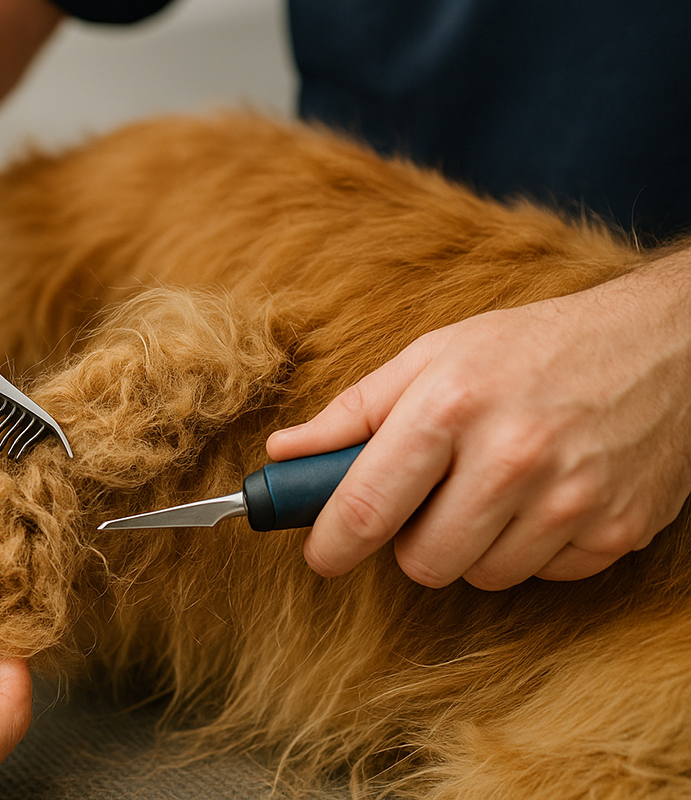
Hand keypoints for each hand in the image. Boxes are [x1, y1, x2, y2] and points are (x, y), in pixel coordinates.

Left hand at [267, 253, 690, 589]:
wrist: (662, 343)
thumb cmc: (530, 348)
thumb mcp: (433, 356)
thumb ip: (353, 411)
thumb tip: (283, 455)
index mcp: (450, 406)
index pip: (366, 507)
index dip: (331, 544)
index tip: (321, 555)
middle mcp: (512, 457)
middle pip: (423, 562)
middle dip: (412, 542)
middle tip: (430, 501)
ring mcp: (571, 499)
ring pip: (482, 576)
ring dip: (473, 546)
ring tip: (493, 489)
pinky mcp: (618, 530)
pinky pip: (544, 576)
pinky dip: (532, 549)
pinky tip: (544, 499)